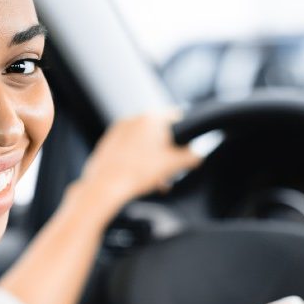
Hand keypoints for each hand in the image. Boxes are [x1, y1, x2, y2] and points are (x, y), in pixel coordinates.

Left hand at [77, 110, 200, 206]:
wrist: (105, 186)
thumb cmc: (139, 173)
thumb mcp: (174, 165)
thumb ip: (191, 156)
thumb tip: (197, 155)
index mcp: (151, 118)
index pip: (177, 117)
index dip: (187, 131)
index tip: (188, 145)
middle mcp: (133, 119)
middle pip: (159, 133)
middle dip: (167, 152)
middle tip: (171, 170)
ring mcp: (118, 131)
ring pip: (143, 142)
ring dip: (153, 158)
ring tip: (156, 180)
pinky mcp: (107, 143)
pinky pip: (128, 148)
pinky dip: (136, 159)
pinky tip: (139, 178)